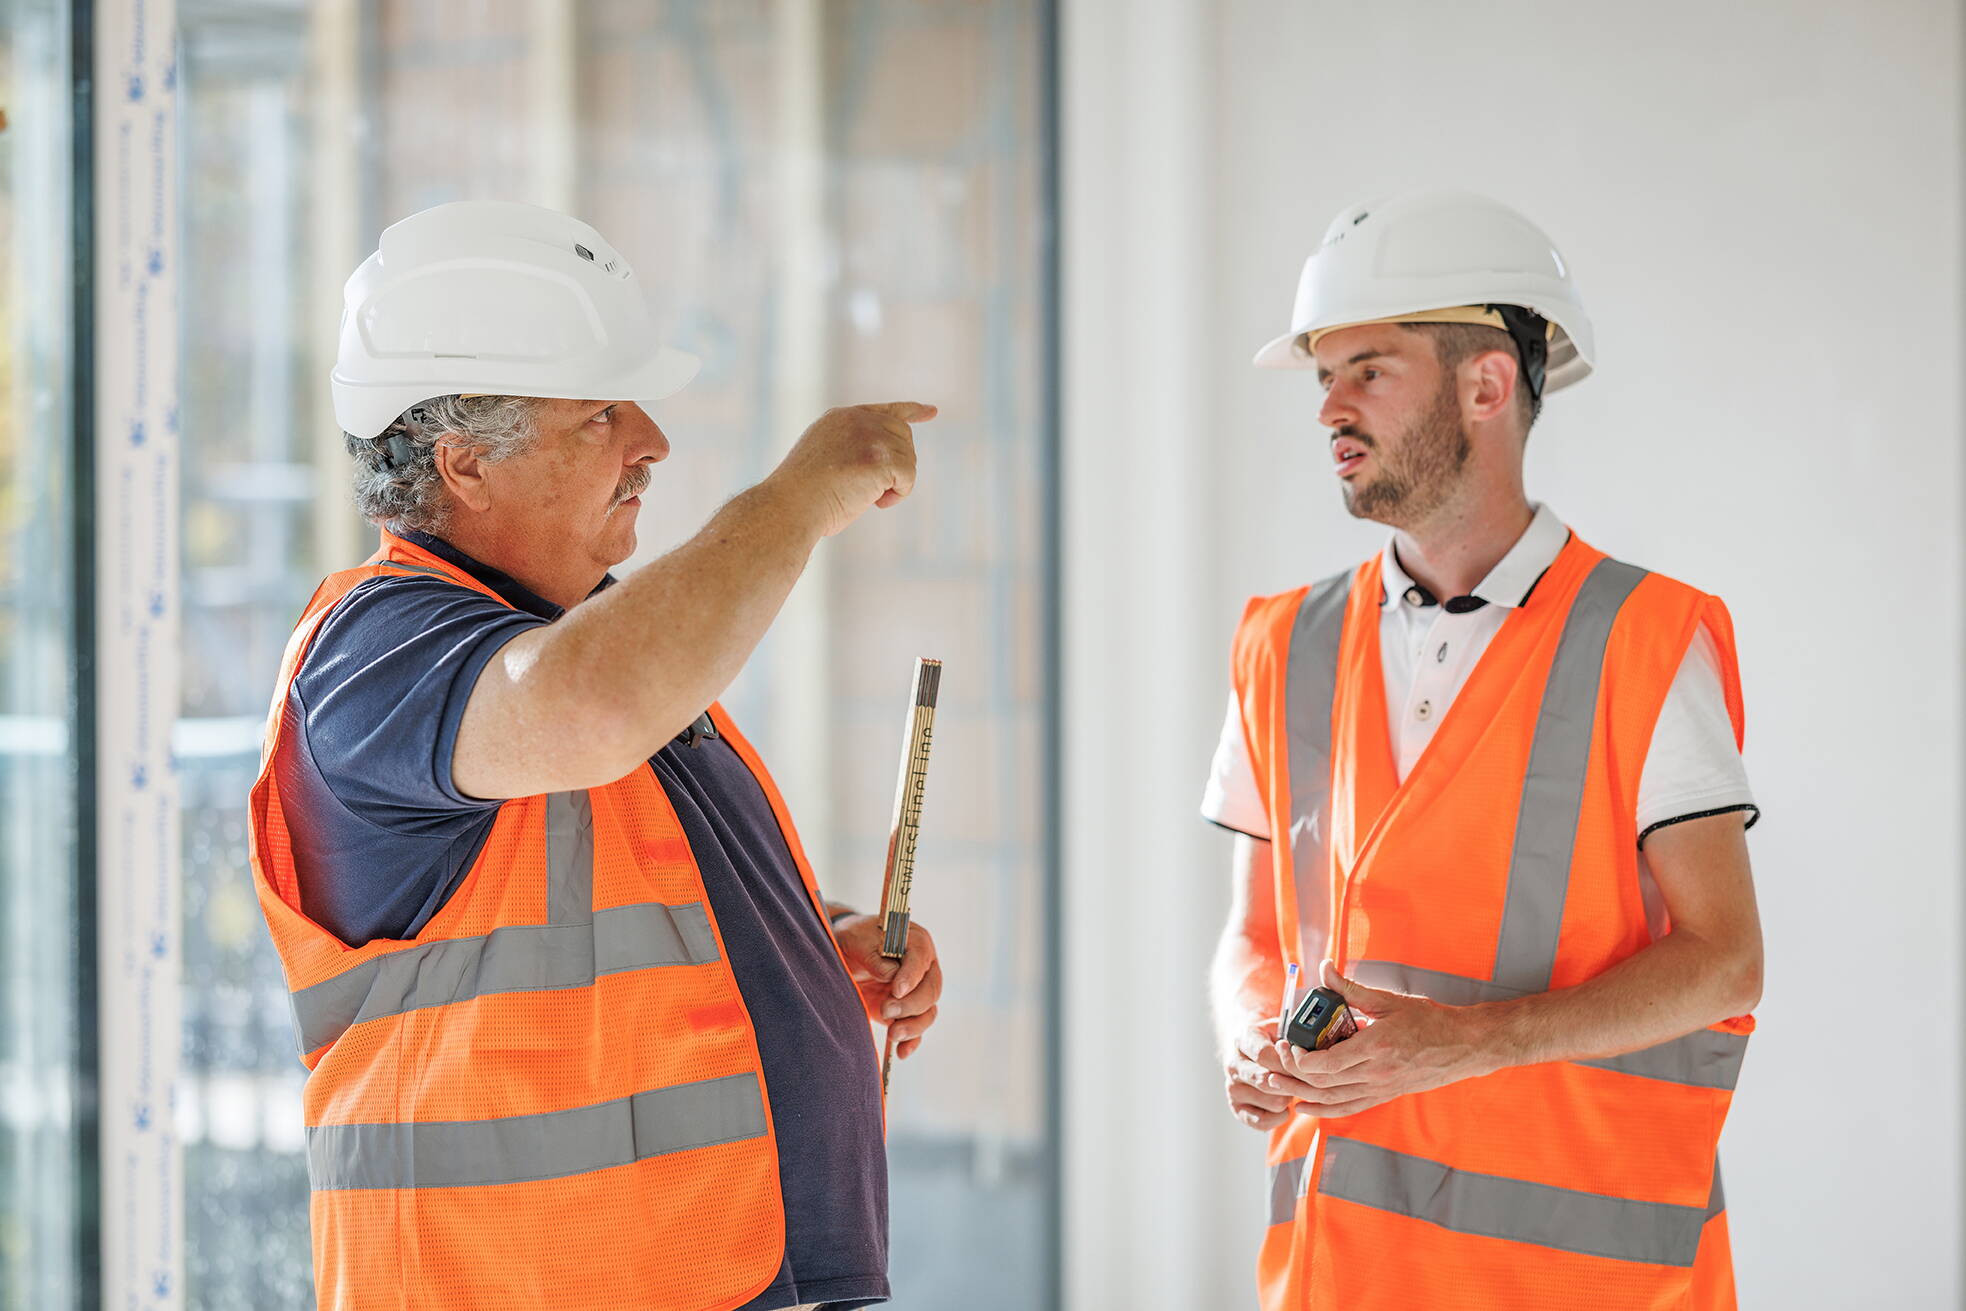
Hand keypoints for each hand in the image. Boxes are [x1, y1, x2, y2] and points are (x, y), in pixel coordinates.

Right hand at [765, 402, 937, 537]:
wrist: (789, 506)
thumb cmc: (802, 498)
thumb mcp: (826, 462)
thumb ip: (852, 453)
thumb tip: (881, 470)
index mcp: (841, 417)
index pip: (887, 410)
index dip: (912, 411)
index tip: (932, 412)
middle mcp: (858, 419)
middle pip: (903, 438)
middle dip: (897, 467)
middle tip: (873, 491)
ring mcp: (870, 436)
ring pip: (908, 459)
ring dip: (893, 485)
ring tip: (864, 498)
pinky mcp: (880, 457)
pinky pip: (908, 477)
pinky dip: (898, 495)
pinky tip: (875, 503)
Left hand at [829, 912, 942, 1058]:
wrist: (846, 953)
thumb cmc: (855, 939)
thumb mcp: (858, 939)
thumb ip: (874, 956)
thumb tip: (891, 974)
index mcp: (916, 942)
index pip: (921, 959)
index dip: (911, 976)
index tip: (896, 990)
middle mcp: (923, 968)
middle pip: (930, 990)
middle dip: (911, 1004)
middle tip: (886, 1010)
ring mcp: (917, 991)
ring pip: (928, 1012)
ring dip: (913, 1026)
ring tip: (892, 1034)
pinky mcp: (906, 1011)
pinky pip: (917, 1028)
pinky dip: (912, 1041)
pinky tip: (901, 1052)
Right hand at [1222, 1017, 1294, 1130]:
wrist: (1250, 1050)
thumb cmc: (1273, 1040)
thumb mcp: (1282, 1028)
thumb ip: (1295, 1037)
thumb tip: (1315, 1052)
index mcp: (1243, 1040)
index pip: (1264, 1055)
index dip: (1288, 1063)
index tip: (1304, 1064)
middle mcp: (1233, 1065)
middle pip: (1267, 1081)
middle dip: (1293, 1083)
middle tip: (1304, 1079)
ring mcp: (1233, 1088)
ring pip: (1272, 1102)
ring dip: (1289, 1098)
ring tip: (1293, 1089)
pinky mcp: (1236, 1108)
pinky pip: (1262, 1122)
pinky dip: (1280, 1117)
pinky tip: (1285, 1107)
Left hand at [1230, 961, 1500, 1118]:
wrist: (1464, 1046)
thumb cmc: (1430, 1021)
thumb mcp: (1388, 1000)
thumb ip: (1351, 989)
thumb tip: (1324, 968)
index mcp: (1376, 1047)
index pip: (1327, 1063)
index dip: (1300, 1059)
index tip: (1286, 1046)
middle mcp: (1377, 1073)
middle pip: (1324, 1083)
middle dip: (1293, 1076)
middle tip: (1272, 1066)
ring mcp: (1381, 1088)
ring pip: (1333, 1099)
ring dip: (1302, 1095)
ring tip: (1277, 1086)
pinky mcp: (1385, 1095)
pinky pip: (1349, 1107)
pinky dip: (1324, 1110)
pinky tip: (1305, 1106)